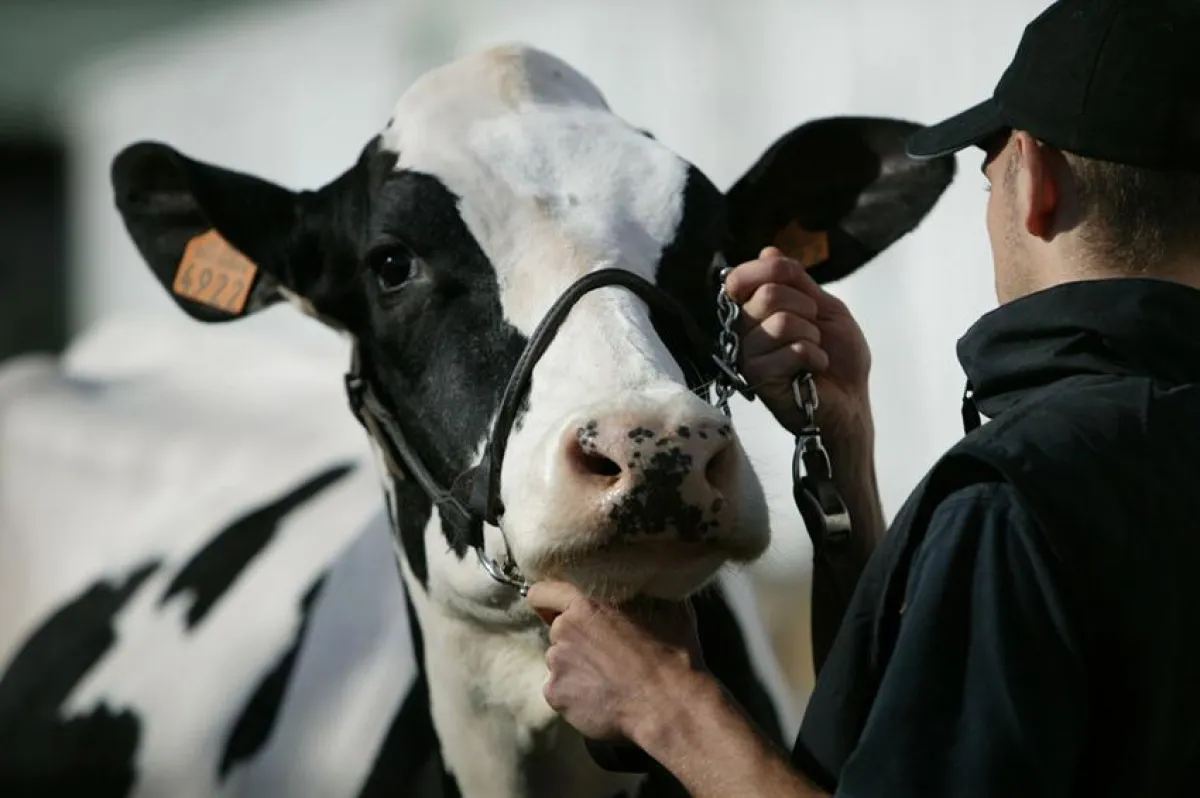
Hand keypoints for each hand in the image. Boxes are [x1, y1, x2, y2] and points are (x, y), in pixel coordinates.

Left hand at [526, 580, 704, 742]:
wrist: (668, 704)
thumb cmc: (672, 652)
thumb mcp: (665, 605)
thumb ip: (641, 592)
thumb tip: (645, 582)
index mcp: (585, 604)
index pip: (542, 593)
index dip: (547, 601)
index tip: (555, 609)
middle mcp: (564, 630)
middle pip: (558, 631)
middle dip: (576, 640)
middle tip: (605, 653)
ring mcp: (557, 664)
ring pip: (561, 662)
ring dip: (577, 668)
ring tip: (609, 680)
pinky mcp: (556, 695)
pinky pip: (561, 691)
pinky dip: (575, 695)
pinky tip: (602, 699)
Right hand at [724, 247, 871, 438]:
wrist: (851, 399)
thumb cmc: (838, 356)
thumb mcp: (825, 307)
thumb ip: (797, 281)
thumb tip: (767, 252)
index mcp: (753, 311)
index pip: (738, 279)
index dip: (767, 270)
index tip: (793, 279)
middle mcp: (743, 332)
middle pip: (766, 295)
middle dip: (805, 306)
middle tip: (814, 326)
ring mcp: (748, 357)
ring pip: (779, 323)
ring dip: (811, 335)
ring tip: (814, 350)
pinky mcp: (758, 380)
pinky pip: (790, 351)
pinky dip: (814, 356)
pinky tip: (813, 369)